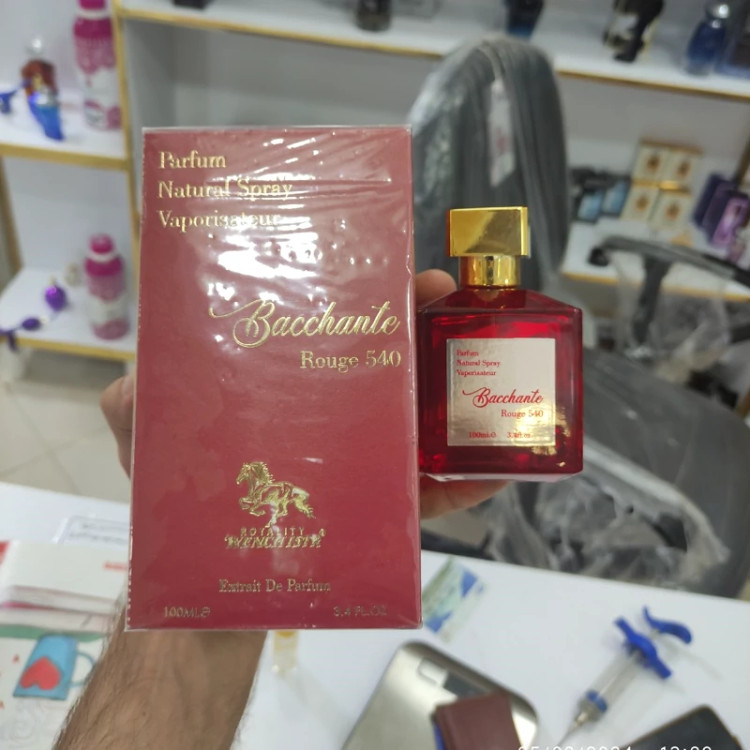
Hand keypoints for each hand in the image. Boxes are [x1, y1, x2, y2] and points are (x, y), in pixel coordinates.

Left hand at [101, 270, 504, 517]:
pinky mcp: (374, 516)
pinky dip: (462, 489)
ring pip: (421, 426)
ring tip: (492, 381)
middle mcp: (331, 417)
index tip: (411, 278)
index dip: (376, 298)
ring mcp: (358, 465)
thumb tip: (141, 379)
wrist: (206, 587)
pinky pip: (426, 501)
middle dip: (432, 334)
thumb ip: (133, 402)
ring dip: (462, 402)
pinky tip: (491, 476)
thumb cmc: (178, 500)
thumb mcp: (144, 435)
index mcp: (289, 386)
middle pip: (390, 367)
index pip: (336, 328)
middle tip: (461, 310)